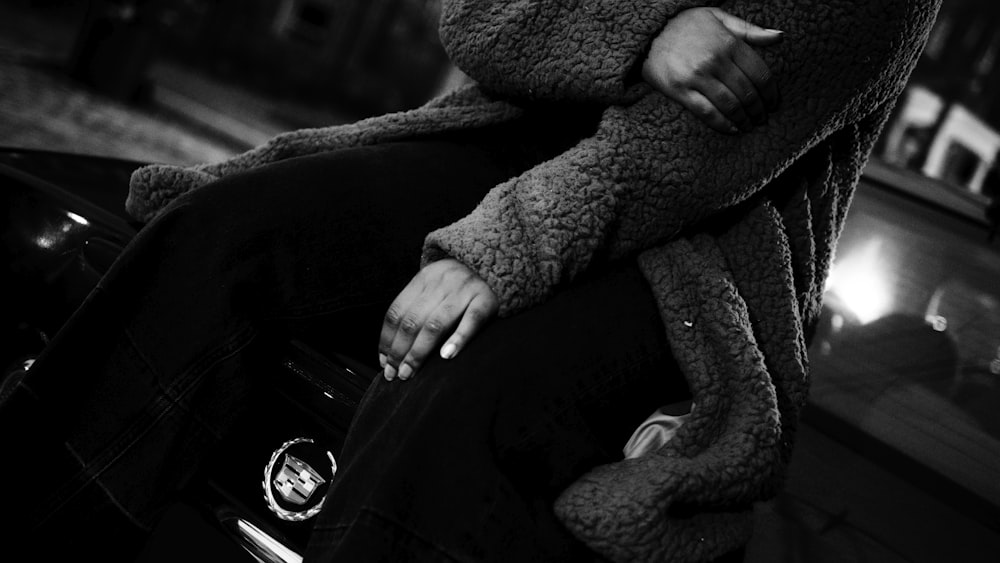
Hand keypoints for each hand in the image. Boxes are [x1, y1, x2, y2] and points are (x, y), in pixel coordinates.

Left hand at [378, 259, 497, 380]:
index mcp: (424, 278)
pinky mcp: (487, 298)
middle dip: (399, 351)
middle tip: (395, 374)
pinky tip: (446, 356)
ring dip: (419, 352)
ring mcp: (464, 290)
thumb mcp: (436, 284)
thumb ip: (418, 305)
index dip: (387, 339)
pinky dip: (458, 339)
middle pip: (412, 321)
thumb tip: (393, 345)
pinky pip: (471, 320)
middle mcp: (441, 282)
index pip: (396, 312)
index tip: (384, 362)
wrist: (499, 260)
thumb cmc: (461, 282)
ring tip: (410, 372)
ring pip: (435, 324)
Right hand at [641, 7, 781, 133]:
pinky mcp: (680, 90)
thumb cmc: (685, 24)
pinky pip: (706, 112)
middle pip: (747, 92)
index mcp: (729, 43)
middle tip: (762, 119)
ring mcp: (697, 76)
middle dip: (759, 110)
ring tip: (749, 126)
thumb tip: (779, 37)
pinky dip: (722, 123)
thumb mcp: (718, 17)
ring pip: (730, 104)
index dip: (771, 93)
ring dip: (743, 119)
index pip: (760, 73)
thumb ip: (749, 30)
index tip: (774, 103)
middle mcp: (715, 60)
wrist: (648, 31)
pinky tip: (732, 129)